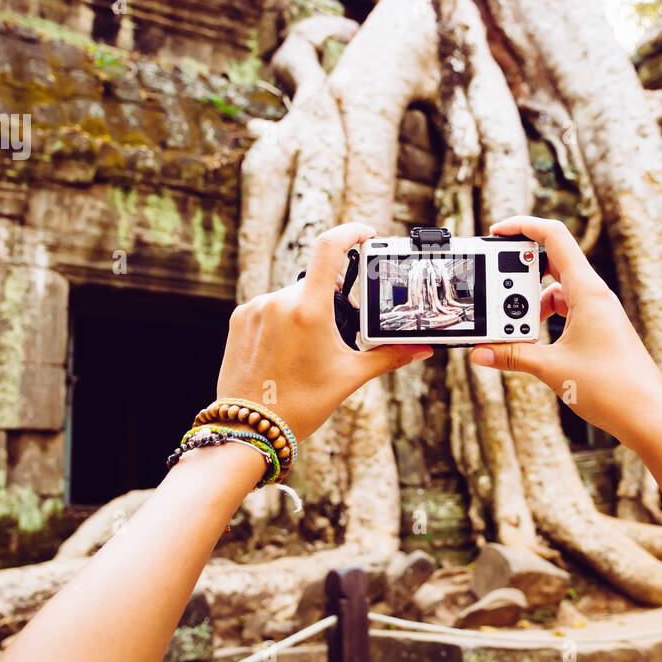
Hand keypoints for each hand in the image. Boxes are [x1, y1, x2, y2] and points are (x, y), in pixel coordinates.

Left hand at [216, 222, 431, 441]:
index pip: (330, 248)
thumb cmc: (300, 405)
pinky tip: (285, 352)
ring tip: (306, 352)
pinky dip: (282, 322)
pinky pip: (268, 308)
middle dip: (332, 300)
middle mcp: (279, 301)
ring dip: (305, 313)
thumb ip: (388, 356)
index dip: (351, 232)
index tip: (366, 234)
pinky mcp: (238, 320)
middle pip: (316, 283)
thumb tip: (422, 349)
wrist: (249, 430)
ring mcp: (255, 309)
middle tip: (337, 333)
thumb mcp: (349, 377)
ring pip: (291, 298)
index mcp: (308, 310)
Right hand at [469, 216, 661, 448]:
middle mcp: (595, 295)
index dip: (523, 226)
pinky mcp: (599, 330)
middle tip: (496, 292)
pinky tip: (531, 341)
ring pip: (556, 291)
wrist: (649, 416)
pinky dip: (544, 319)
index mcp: (588, 291)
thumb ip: (512, 356)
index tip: (496, 231)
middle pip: (551, 263)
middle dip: (518, 274)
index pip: (554, 237)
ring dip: (530, 303)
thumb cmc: (612, 388)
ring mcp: (598, 312)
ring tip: (511, 327)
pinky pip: (565, 311)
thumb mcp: (551, 368)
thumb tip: (480, 352)